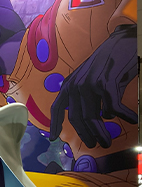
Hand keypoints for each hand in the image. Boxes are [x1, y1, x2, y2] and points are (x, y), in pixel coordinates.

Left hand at [50, 24, 136, 148]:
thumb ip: (87, 97)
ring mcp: (89, 84)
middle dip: (85, 135)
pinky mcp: (105, 83)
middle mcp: (75, 85)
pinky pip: (113, 108)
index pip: (57, 108)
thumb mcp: (91, 80)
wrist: (123, 41)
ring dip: (100, 133)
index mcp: (69, 85)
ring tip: (107, 142)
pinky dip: (124, 116)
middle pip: (77, 118)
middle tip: (95, 145)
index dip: (54, 124)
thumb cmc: (109, 63)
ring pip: (92, 117)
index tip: (52, 138)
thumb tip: (99, 117)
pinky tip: (132, 120)